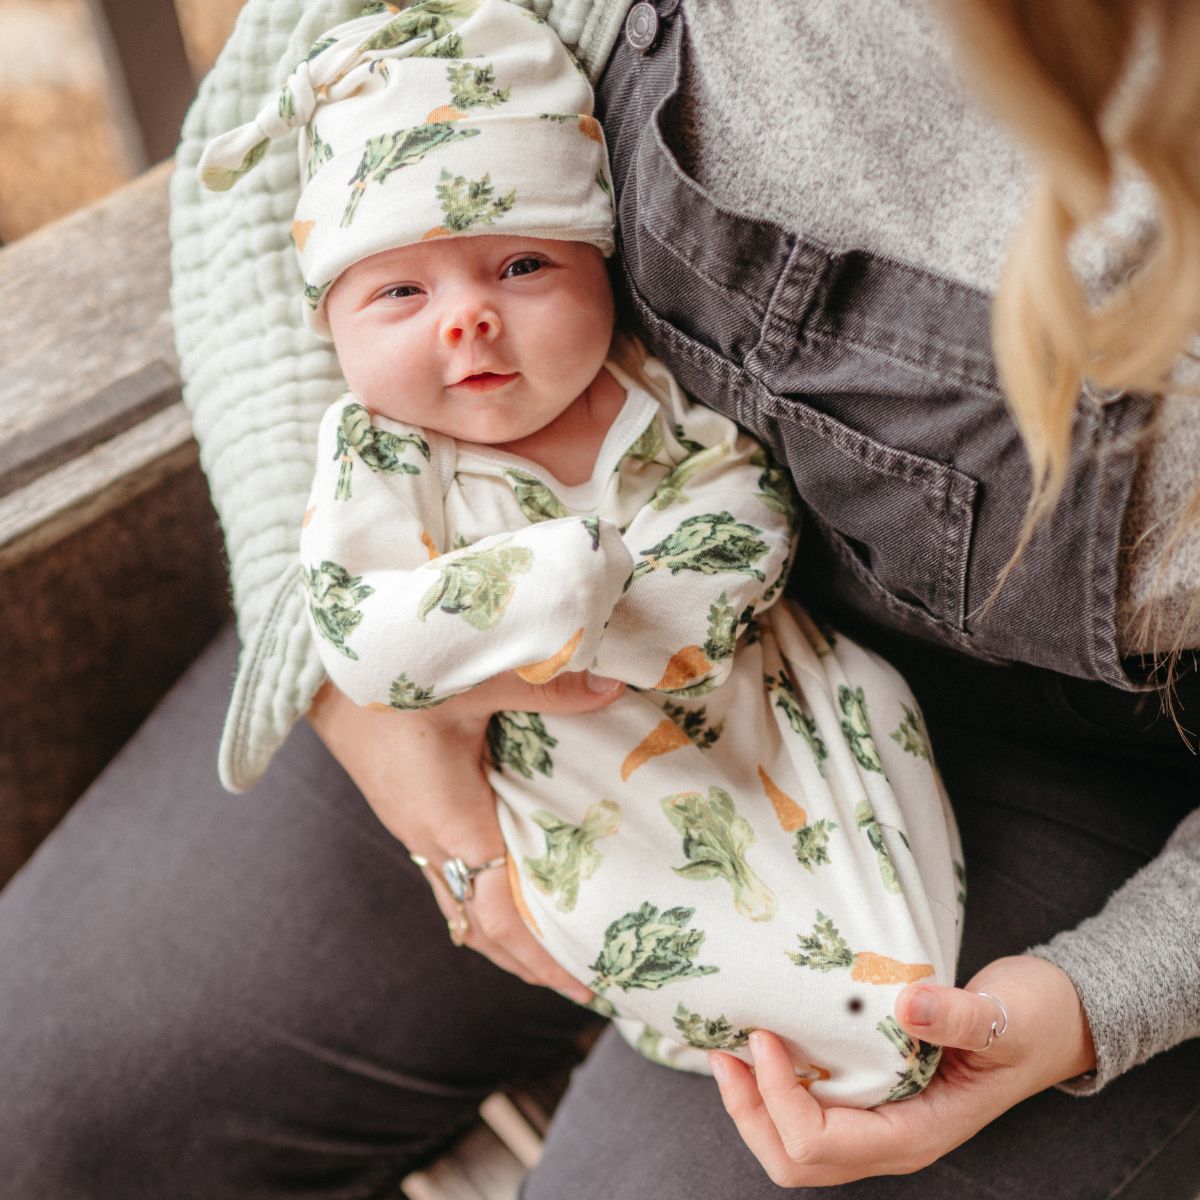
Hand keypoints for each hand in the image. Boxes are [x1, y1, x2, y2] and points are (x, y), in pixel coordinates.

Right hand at [307, 669, 624, 1001]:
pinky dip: (486, 893)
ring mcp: (414, 823)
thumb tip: (611, 689)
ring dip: (506, 930)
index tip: (585, 984)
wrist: (315, 662)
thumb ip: (546, 688)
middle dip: (529, 959)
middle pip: (479, 925)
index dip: (543, 955)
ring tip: (556, 940)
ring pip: (461, 900)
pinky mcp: (409, 804)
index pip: (500, 914)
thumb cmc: (387, 670)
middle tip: (584, 978)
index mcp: (448, 821)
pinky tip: (514, 876)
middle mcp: (428, 836)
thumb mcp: (475, 677)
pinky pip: (451, 868)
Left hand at [709, 954, 1095, 1185]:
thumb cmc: (1031, 1022)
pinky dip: (774, 1091)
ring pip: (797, 1147)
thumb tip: (908, 1005)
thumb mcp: (1003, 1016)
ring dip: (754, 1106)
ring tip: (728, 1054)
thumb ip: (958, 1016)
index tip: (764, 1037)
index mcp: (918, 1133)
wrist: (1052, 1023)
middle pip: (797, 1161)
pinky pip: (810, 1116)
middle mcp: (892, 1141)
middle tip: (722, 1054)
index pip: (824, 1144)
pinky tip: (761, 1051)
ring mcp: (881, 1124)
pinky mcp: (873, 1100)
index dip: (781, 1097)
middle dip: (750, 1114)